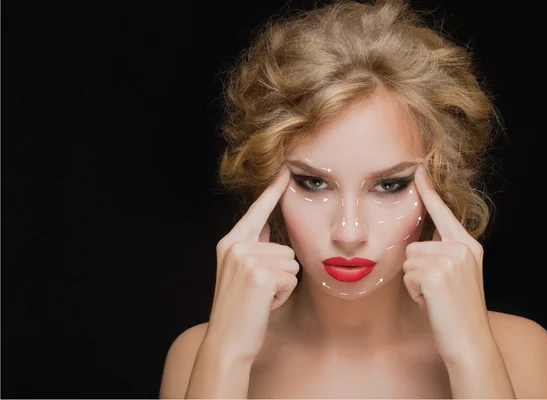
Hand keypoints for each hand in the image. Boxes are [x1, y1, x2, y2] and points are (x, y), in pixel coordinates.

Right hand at [205, 165, 298, 361]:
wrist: (227, 341)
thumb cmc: (239, 309)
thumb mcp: (241, 272)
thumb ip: (253, 247)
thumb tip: (265, 226)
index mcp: (230, 243)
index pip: (256, 212)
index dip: (272, 192)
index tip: (284, 170)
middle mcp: (235, 246)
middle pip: (286, 248)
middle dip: (281, 273)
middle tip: (259, 292)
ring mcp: (246, 259)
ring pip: (291, 263)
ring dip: (283, 285)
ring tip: (261, 298)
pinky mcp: (260, 274)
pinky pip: (291, 278)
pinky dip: (283, 295)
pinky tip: (265, 304)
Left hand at [403, 166, 491, 364]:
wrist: (470, 342)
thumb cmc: (458, 311)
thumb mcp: (459, 275)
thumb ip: (446, 252)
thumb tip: (428, 235)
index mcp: (469, 246)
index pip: (444, 214)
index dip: (429, 192)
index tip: (418, 170)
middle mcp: (462, 248)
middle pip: (414, 245)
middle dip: (417, 270)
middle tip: (437, 291)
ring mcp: (450, 260)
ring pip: (408, 260)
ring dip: (415, 282)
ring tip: (435, 297)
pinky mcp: (436, 274)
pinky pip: (408, 275)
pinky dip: (415, 293)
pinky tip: (432, 303)